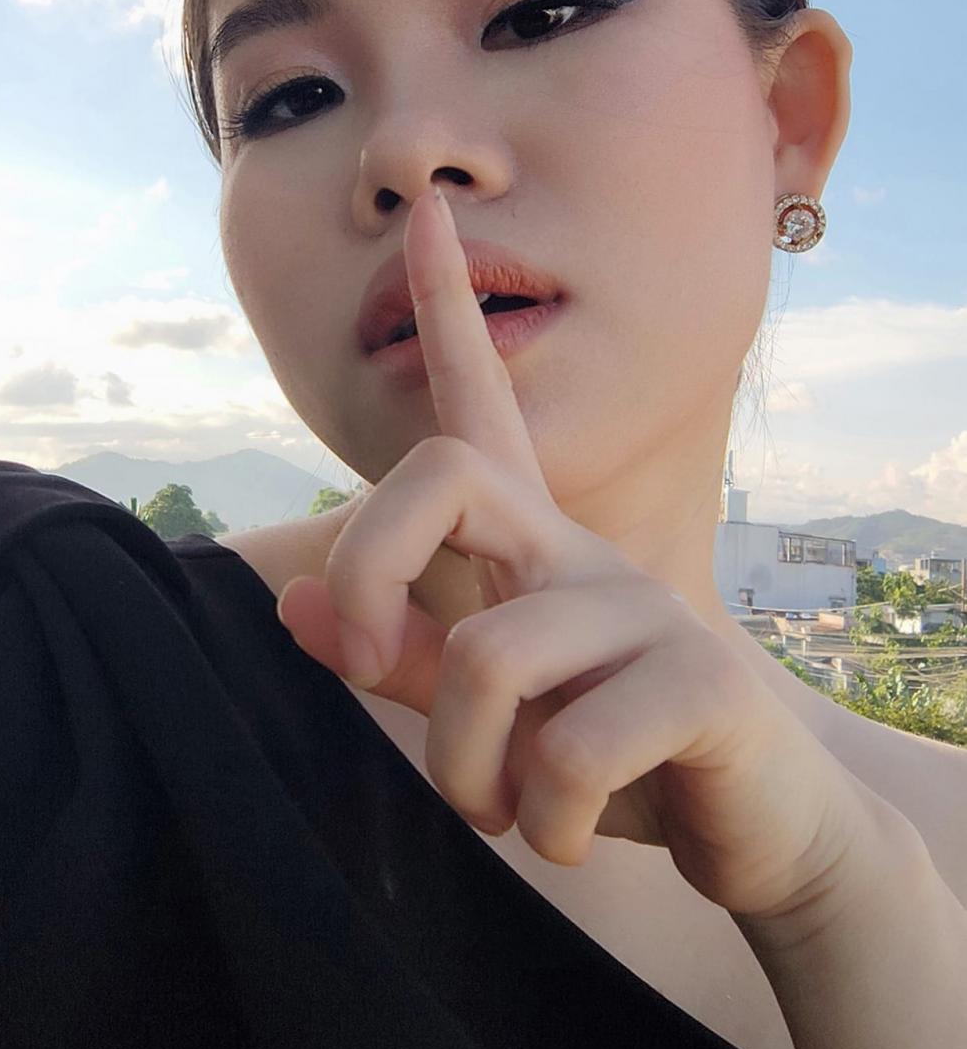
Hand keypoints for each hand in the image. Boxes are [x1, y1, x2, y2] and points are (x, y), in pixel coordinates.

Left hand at [276, 186, 878, 925]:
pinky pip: (573, 750)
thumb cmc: (607, 759)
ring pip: (488, 660)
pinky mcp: (700, 683)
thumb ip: (395, 657)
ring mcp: (643, 609)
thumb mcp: (486, 714)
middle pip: (441, 475)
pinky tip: (568, 835)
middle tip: (374, 668)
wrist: (758, 831)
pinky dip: (544, 820)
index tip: (424, 212)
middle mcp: (581, 549)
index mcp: (529, 543)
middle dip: (373, 572)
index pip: (480, 402)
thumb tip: (290, 601)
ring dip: (469, 773)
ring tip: (503, 811)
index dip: (448, 308)